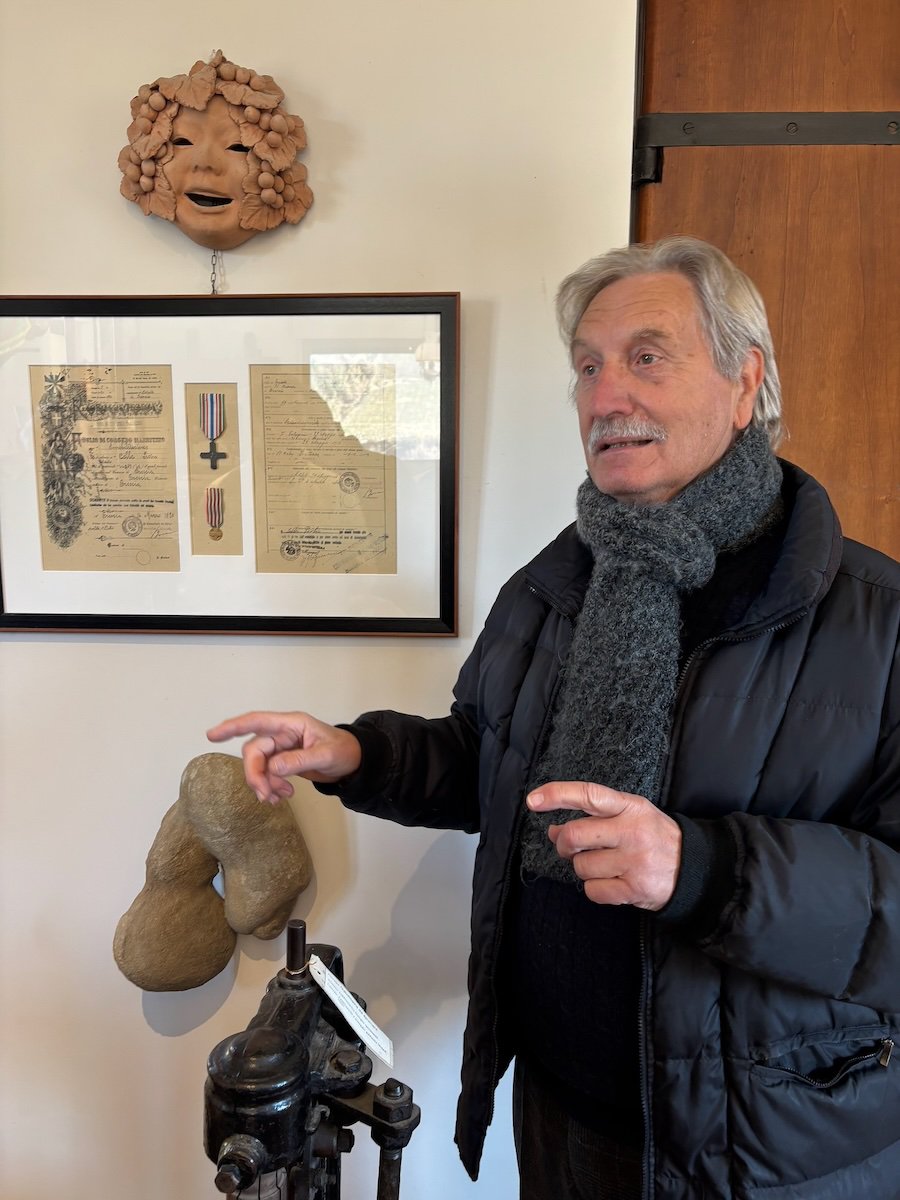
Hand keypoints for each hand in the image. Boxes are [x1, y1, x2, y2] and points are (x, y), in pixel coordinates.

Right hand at [207, 711, 361, 803]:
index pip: (256, 721)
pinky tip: (282, 797)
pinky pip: (267, 774)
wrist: (354, 762)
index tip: (212, 735)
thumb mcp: (325, 756)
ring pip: (259, 765)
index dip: (233, 726)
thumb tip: (273, 767)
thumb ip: (299, 760)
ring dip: (264, 783)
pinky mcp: (283, 762)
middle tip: (265, 795)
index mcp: (291, 724)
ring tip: (278, 798)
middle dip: (255, 774)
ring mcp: (281, 748)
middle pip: (254, 751)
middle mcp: (282, 734)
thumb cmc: (344, 751)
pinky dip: (270, 787)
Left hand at [526, 781, 681, 909]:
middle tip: (567, 848)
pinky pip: (593, 891)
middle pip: (574, 836)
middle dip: (563, 844)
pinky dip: (595, 889)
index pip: (588, 794)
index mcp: (630, 807)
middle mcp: (632, 831)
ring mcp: (634, 861)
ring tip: (604, 865)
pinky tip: (611, 882)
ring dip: (583, 868)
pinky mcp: (634, 888)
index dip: (557, 795)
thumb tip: (553, 830)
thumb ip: (595, 818)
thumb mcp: (632, 815)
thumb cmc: (655, 837)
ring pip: (581, 866)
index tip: (533, 800)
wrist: (696, 869)